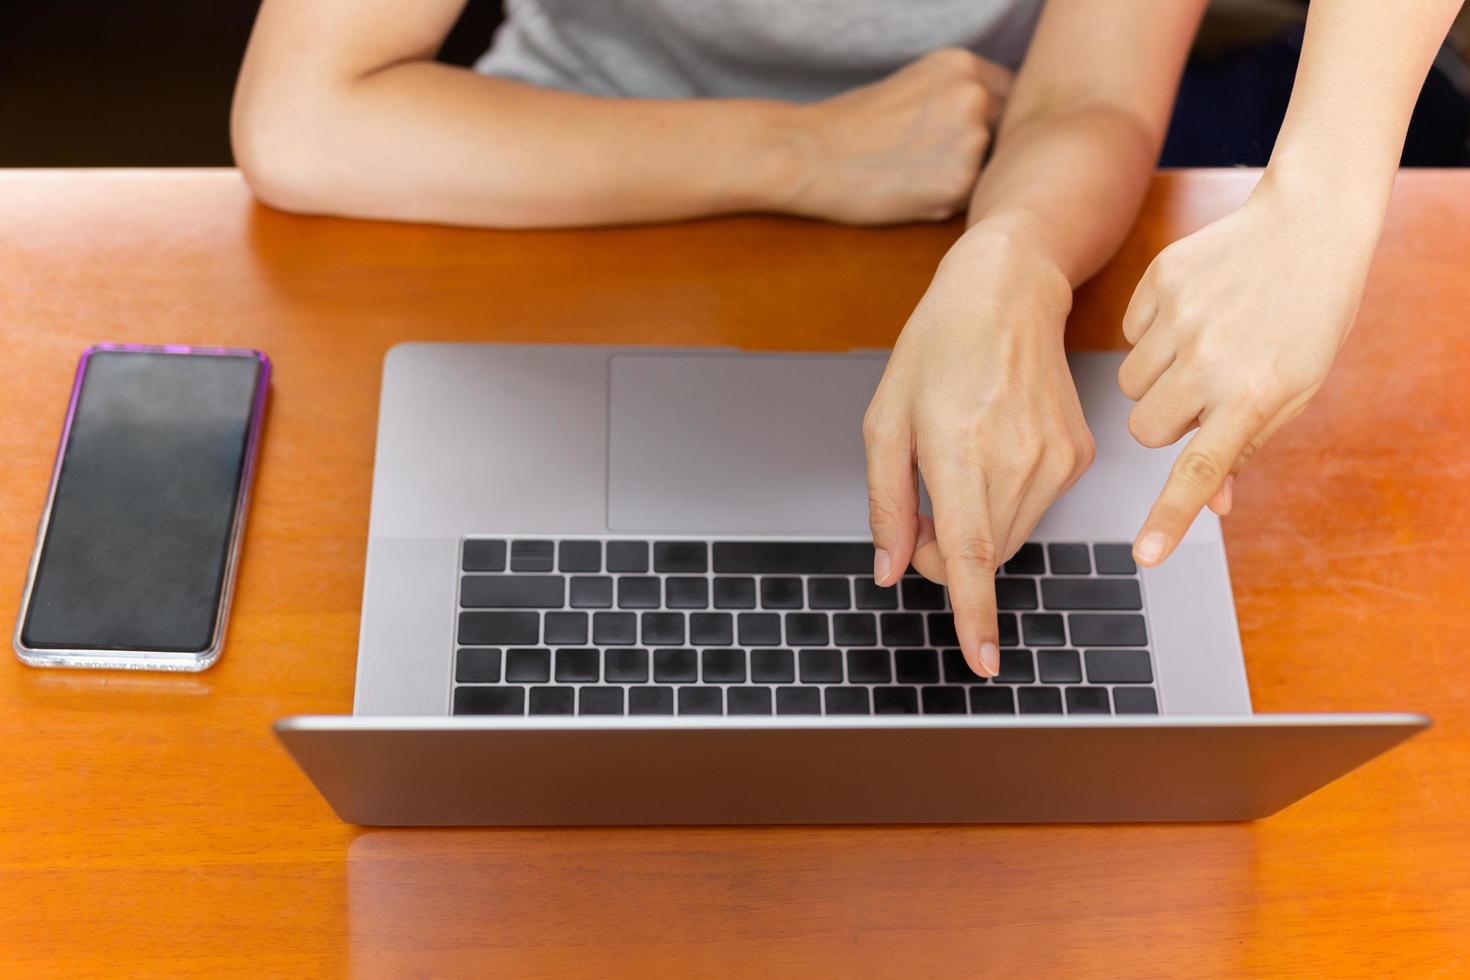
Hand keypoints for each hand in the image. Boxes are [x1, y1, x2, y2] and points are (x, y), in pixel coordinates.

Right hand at [787, 48, 1011, 224]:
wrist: (809, 156)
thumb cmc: (852, 126)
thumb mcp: (916, 87)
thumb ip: (960, 97)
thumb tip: (997, 124)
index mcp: (963, 65)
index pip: (1010, 96)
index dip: (993, 121)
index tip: (967, 137)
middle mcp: (975, 96)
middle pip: (1005, 134)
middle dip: (980, 151)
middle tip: (930, 161)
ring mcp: (971, 140)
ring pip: (988, 169)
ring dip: (962, 177)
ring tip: (913, 174)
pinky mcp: (959, 184)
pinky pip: (968, 199)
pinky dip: (944, 201)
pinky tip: (908, 192)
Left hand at [864, 220, 1092, 675]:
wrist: (1008, 295)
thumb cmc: (937, 349)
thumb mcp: (884, 422)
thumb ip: (885, 505)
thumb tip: (891, 571)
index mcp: (959, 451)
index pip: (967, 553)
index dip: (972, 612)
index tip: (982, 662)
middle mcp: (1016, 460)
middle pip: (981, 556)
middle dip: (942, 553)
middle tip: (920, 506)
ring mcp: (1056, 460)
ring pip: (1009, 539)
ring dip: (975, 530)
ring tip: (956, 467)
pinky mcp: (1078, 457)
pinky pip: (1034, 510)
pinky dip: (1005, 502)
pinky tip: (992, 449)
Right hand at [1118, 175, 1377, 565]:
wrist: (1309, 225)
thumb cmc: (1308, 316)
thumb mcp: (1296, 388)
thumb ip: (1248, 445)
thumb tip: (1218, 505)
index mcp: (1254, 395)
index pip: (1201, 471)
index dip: (1170, 516)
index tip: (1144, 555)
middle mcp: (1212, 360)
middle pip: (1144, 427)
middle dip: (1163, 419)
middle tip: (1203, 393)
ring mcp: (1181, 319)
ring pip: (1129, 382)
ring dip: (1157, 376)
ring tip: (1203, 344)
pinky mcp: (1159, 283)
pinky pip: (1128, 332)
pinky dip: (1151, 332)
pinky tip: (1193, 310)